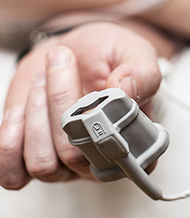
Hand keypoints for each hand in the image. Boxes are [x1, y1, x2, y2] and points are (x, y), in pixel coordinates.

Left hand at [0, 22, 161, 189]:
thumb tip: (125, 91)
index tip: (95, 94)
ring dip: (37, 114)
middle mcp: (103, 160)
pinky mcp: (31, 162)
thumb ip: (141, 71)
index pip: (130, 161)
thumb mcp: (135, 51)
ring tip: (43, 77)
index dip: (110, 134)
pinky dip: (10, 140)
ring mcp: (67, 165)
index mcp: (138, 139)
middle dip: (62, 102)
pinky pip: (13, 174)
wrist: (73, 50)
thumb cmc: (109, 53)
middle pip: (76, 155)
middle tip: (62, 60)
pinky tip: (21, 108)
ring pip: (43, 163)